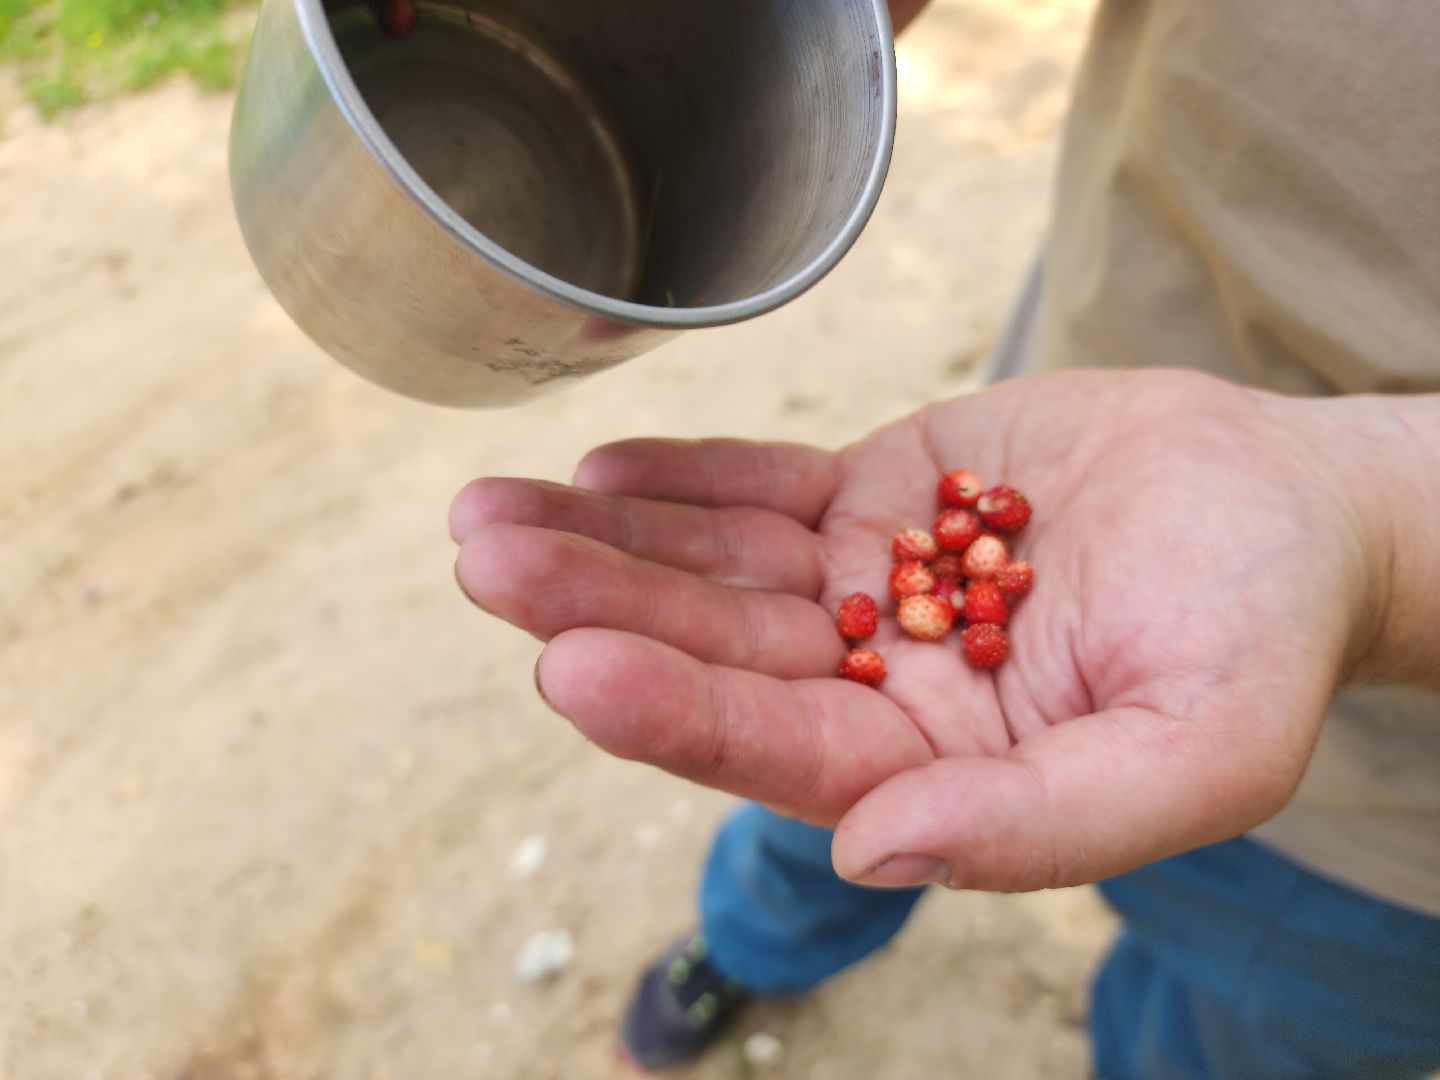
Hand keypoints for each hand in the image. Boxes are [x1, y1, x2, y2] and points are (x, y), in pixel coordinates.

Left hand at [449, 370, 1381, 890]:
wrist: (1286, 514)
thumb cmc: (1258, 639)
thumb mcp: (1191, 753)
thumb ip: (1037, 823)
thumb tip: (870, 851)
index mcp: (930, 766)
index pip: (781, 746)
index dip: (678, 710)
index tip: (572, 667)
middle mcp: (876, 682)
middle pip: (717, 649)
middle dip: (599, 606)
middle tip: (486, 560)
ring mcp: (867, 585)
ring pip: (717, 566)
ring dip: (606, 539)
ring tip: (489, 512)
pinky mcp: (878, 495)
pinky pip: (765, 488)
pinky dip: (686, 478)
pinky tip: (601, 468)